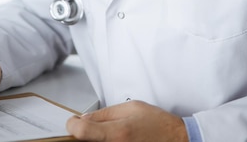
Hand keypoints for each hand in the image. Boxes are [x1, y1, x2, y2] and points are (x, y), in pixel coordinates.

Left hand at [66, 100, 187, 141]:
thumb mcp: (131, 108)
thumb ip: (105, 113)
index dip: (73, 124)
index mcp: (118, 133)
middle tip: (87, 127)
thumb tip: (84, 119)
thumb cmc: (156, 123)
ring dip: (93, 140)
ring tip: (105, 133)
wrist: (174, 140)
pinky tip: (111, 139)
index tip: (72, 121)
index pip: (82, 131)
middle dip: (84, 133)